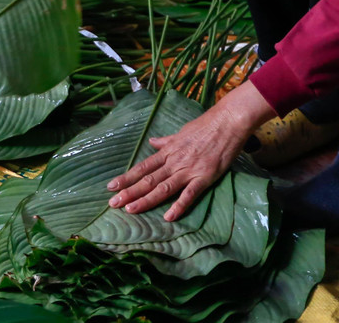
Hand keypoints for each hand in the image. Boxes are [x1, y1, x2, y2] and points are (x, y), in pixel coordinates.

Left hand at [106, 81, 274, 220]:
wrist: (227, 122)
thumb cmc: (204, 126)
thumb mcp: (180, 133)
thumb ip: (166, 141)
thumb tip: (152, 142)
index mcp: (168, 152)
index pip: (143, 167)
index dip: (127, 177)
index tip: (111, 186)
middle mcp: (174, 162)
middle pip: (148, 180)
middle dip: (129, 192)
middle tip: (112, 204)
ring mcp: (188, 170)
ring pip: (163, 188)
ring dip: (146, 199)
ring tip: (130, 209)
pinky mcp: (204, 177)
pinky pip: (189, 194)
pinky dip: (179, 206)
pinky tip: (168, 217)